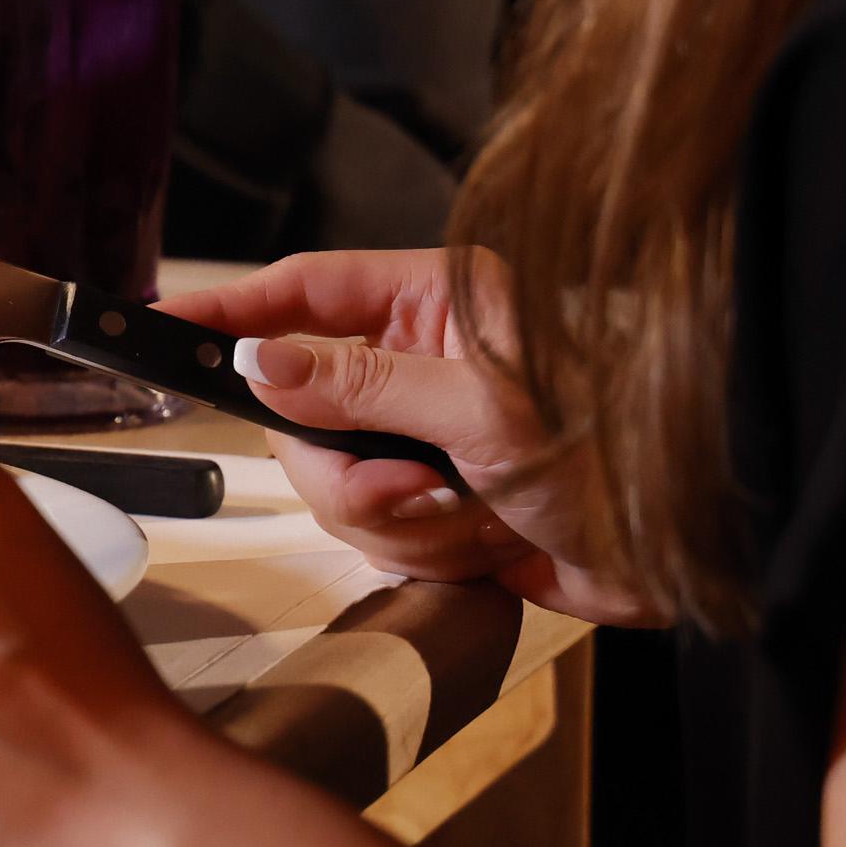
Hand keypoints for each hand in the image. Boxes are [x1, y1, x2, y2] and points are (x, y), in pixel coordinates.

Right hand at [159, 250, 660, 625]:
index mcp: (438, 302)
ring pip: (336, 486)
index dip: (231, 309)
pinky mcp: (437, 504)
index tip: (161, 325)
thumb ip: (362, 384)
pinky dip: (430, 553)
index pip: (306, 290)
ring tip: (479, 517)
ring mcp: (425, 436)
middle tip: (416, 490)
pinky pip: (377, 536)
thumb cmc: (615, 456)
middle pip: (304, 411)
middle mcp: (423, 361)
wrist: (684, 556)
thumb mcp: (482, 410)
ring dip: (406, 521)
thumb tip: (263, 362)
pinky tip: (492, 543)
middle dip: (355, 474)